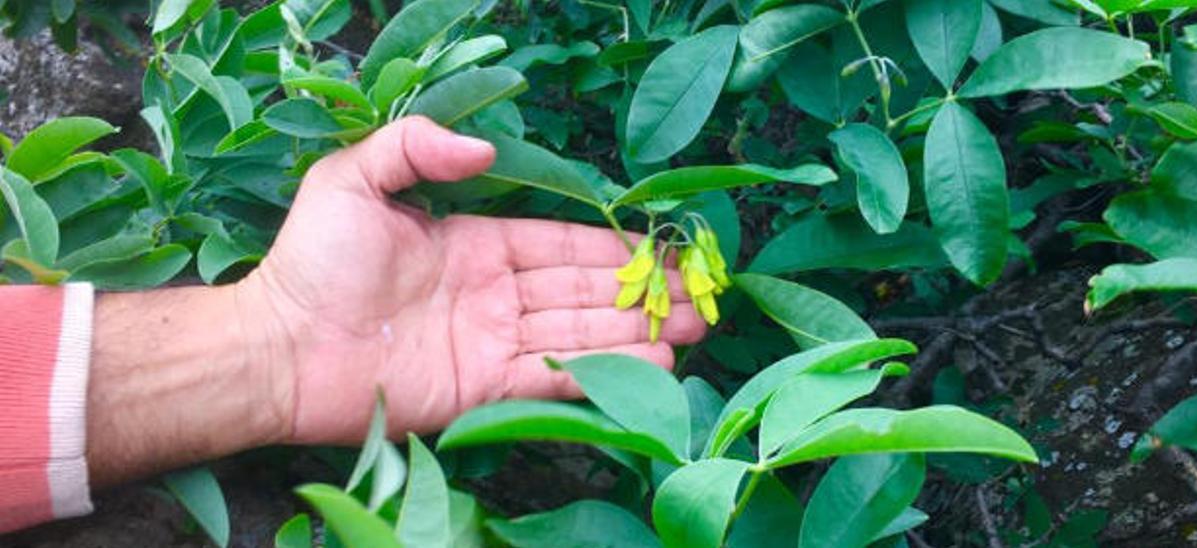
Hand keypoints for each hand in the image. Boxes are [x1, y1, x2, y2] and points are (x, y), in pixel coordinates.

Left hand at [240, 117, 706, 443]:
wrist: (278, 345)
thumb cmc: (313, 260)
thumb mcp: (354, 180)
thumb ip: (416, 148)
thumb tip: (485, 151)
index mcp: (476, 246)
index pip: (560, 245)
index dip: (611, 248)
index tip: (659, 247)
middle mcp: (493, 296)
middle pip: (583, 292)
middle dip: (641, 293)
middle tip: (699, 297)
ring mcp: (490, 345)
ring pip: (577, 336)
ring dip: (634, 335)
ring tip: (690, 331)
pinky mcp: (481, 390)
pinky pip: (549, 380)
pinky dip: (597, 375)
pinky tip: (646, 368)